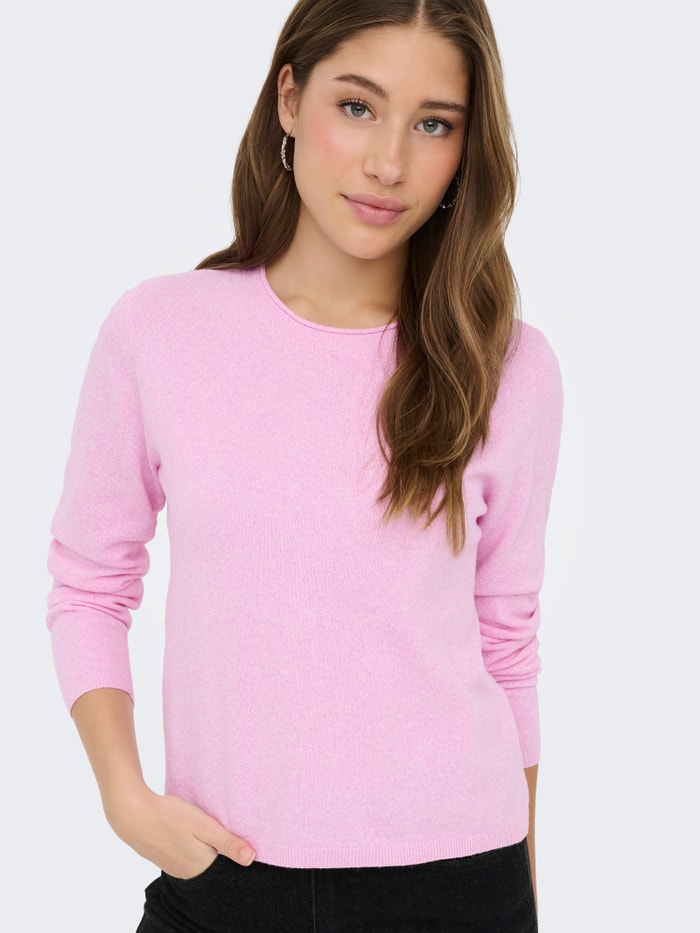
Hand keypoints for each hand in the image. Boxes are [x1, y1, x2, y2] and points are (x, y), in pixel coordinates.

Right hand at [104, 784, 256, 878]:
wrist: (133, 815)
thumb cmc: (170, 817)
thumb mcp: (204, 825)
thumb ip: (228, 843)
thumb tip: (252, 858)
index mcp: (201, 869)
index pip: (228, 868)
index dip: (235, 852)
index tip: (239, 835)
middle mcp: (188, 874)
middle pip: (214, 864)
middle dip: (221, 849)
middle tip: (223, 827)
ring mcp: (174, 868)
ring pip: (200, 859)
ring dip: (206, 846)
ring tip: (207, 828)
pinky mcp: (165, 859)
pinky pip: (186, 856)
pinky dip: (192, 846)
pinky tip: (190, 832)